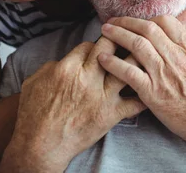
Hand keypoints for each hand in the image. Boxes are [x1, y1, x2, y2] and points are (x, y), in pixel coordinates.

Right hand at [6, 38, 145, 171]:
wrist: (40, 145)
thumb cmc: (33, 115)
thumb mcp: (34, 82)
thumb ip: (51, 66)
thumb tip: (63, 60)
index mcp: (68, 67)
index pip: (89, 44)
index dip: (96, 43)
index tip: (100, 46)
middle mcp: (87, 77)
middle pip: (110, 47)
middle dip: (119, 40)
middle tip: (126, 39)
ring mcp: (101, 95)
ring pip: (127, 68)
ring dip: (137, 60)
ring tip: (146, 56)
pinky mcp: (110, 114)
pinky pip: (135, 103)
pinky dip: (144, 97)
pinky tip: (152, 90)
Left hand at [97, 15, 185, 152]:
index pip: (166, 22)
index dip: (149, 19)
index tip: (139, 22)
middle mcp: (174, 57)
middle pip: (147, 29)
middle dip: (127, 22)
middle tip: (113, 21)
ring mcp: (162, 74)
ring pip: (136, 45)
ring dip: (117, 36)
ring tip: (104, 32)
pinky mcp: (152, 92)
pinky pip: (128, 73)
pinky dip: (113, 63)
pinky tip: (102, 58)